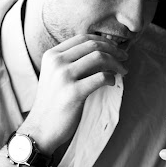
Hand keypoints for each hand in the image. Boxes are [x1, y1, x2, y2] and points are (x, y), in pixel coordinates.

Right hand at [21, 34, 127, 153]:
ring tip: (122, 71)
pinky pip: (101, 77)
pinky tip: (112, 83)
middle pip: (93, 46)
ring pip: (99, 58)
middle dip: (114, 50)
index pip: (83, 38)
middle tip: (124, 58)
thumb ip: (72, 62)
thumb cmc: (53, 102)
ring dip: (116, 63)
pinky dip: (111, 78)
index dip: (103, 41)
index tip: (115, 49)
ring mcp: (63, 76)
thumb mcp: (55, 75)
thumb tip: (102, 52)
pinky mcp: (73, 92)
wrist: (41, 128)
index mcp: (51, 55)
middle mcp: (56, 62)